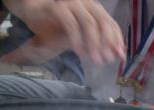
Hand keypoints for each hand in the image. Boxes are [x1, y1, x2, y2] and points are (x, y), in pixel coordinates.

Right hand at [3, 0, 124, 63]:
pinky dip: (76, 39)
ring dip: (94, 43)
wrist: (34, 13)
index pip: (110, 23)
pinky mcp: (58, 8)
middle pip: (102, 22)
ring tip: (95, 59)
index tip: (120, 55)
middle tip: (107, 60)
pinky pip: (71, 24)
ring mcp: (72, 4)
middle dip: (107, 43)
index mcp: (94, 9)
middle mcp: (86, 3)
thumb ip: (94, 42)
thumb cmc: (57, 25)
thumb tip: (112, 54)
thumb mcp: (79, 36)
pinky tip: (78, 52)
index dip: (117, 39)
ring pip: (88, 23)